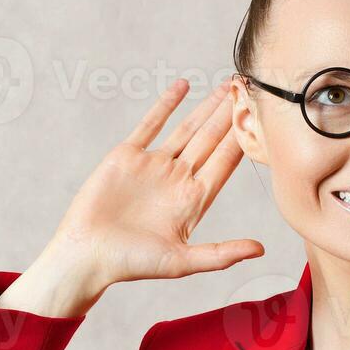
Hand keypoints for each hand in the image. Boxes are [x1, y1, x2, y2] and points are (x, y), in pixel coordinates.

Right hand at [48, 77, 264, 284]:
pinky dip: (166, 105)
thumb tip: (260, 251)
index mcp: (193, 201)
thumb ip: (222, 254)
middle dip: (230, 116)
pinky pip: (150, 124)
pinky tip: (183, 86)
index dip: (243, 141)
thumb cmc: (132, 264)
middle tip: (249, 89)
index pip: (225, 164)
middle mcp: (177, 180)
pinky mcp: (127, 156)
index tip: (262, 118)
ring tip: (227, 85)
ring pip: (187, 129)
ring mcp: (153, 166)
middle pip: (211, 141)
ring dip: (206, 108)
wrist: (87, 254)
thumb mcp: (182, 262)